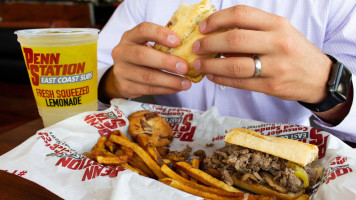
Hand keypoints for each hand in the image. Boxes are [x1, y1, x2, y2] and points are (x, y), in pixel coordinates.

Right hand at [104, 22, 190, 98]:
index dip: (160, 34)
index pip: (143, 30)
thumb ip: (162, 44)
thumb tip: (191, 49)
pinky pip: (148, 89)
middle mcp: (121, 52)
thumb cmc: (142, 55)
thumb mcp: (146, 44)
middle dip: (166, 62)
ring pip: (147, 76)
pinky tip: (177, 88)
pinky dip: (165, 89)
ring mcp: (121, 70)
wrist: (123, 73)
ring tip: (186, 83)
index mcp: (130, 36)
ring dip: (170, 80)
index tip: (178, 41)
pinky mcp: (125, 86)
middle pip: (143, 56)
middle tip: (185, 67)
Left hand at [192, 5, 331, 103]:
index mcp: (277, 24)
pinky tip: (212, 76)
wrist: (319, 77)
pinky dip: (221, 79)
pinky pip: (240, 82)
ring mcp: (276, 66)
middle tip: (196, 48)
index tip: (203, 27)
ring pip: (235, 65)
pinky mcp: (272, 86)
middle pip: (235, 40)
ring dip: (211, 65)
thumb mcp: (279, 32)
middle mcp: (277, 42)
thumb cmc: (293, 51)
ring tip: (199, 64)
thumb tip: (217, 33)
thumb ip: (253, 30)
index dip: (217, 19)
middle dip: (209, 44)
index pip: (241, 14)